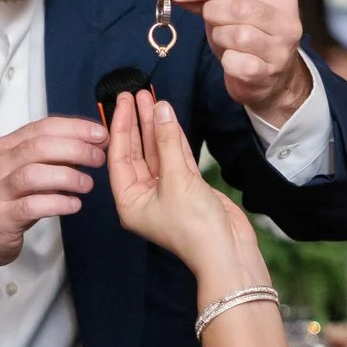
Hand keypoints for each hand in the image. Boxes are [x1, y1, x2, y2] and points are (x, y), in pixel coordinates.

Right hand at [0, 115, 106, 276]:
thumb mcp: (26, 169)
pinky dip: (57, 203)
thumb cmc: (9, 197)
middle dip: (75, 149)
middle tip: (99, 158)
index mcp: (8, 146)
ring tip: (87, 184)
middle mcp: (1, 163)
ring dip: (67, 176)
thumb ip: (53, 156)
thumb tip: (91, 144)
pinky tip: (74, 205)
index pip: (43, 127)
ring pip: (34, 174)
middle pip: (39, 147)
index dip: (75, 128)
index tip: (100, 134)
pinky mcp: (3, 216)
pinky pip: (32, 206)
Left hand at [105, 90, 257, 280]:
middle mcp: (144, 196)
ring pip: (156, 152)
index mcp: (129, 202)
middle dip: (137, 123)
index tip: (123, 102)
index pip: (119, 156)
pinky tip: (169, 118)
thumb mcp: (177, 180)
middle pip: (136, 152)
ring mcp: (166, 192)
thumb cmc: (195, 228)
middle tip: (136, 95)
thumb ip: (167, 142)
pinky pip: (175, 158)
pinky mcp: (187, 189)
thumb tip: (161, 110)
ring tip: (151, 98)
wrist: (227, 251)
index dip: (121, 127)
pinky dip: (173, 138)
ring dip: (155, 127)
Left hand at [161, 0, 314, 126]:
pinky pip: (235, 62)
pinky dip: (226, 60)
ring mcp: (280, 50)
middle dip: (213, 12)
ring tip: (225, 41)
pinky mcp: (267, 73)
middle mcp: (287, 22)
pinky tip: (232, 60)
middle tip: (209, 19)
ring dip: (220, 37)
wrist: (271, 80)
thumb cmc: (248, 40)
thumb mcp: (228, 12)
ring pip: (237, 35)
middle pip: (238, 7)